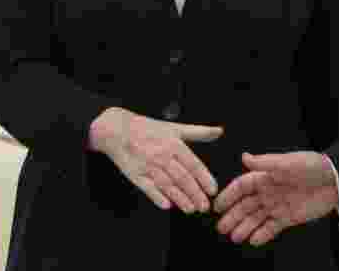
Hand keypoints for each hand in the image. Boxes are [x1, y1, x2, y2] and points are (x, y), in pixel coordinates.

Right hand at [88, 107, 222, 212]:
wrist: (118, 130)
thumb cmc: (149, 129)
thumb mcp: (175, 128)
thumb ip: (199, 132)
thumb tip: (219, 131)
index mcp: (174, 145)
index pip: (193, 164)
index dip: (204, 178)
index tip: (213, 190)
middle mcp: (162, 156)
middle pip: (182, 178)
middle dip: (195, 194)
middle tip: (204, 206)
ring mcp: (148, 166)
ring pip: (167, 185)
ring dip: (180, 199)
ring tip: (191, 209)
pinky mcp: (135, 175)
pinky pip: (148, 188)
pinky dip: (157, 197)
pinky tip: (167, 206)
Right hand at [214, 151, 338, 245]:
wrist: (336, 180)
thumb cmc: (313, 166)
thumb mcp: (288, 162)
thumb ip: (265, 162)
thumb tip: (244, 157)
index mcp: (266, 176)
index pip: (242, 186)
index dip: (229, 196)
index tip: (217, 206)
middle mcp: (269, 191)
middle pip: (246, 205)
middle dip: (233, 216)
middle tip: (222, 228)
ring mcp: (278, 205)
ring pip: (256, 218)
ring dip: (245, 227)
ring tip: (235, 237)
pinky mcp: (289, 217)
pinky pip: (272, 228)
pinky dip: (262, 235)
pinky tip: (253, 241)